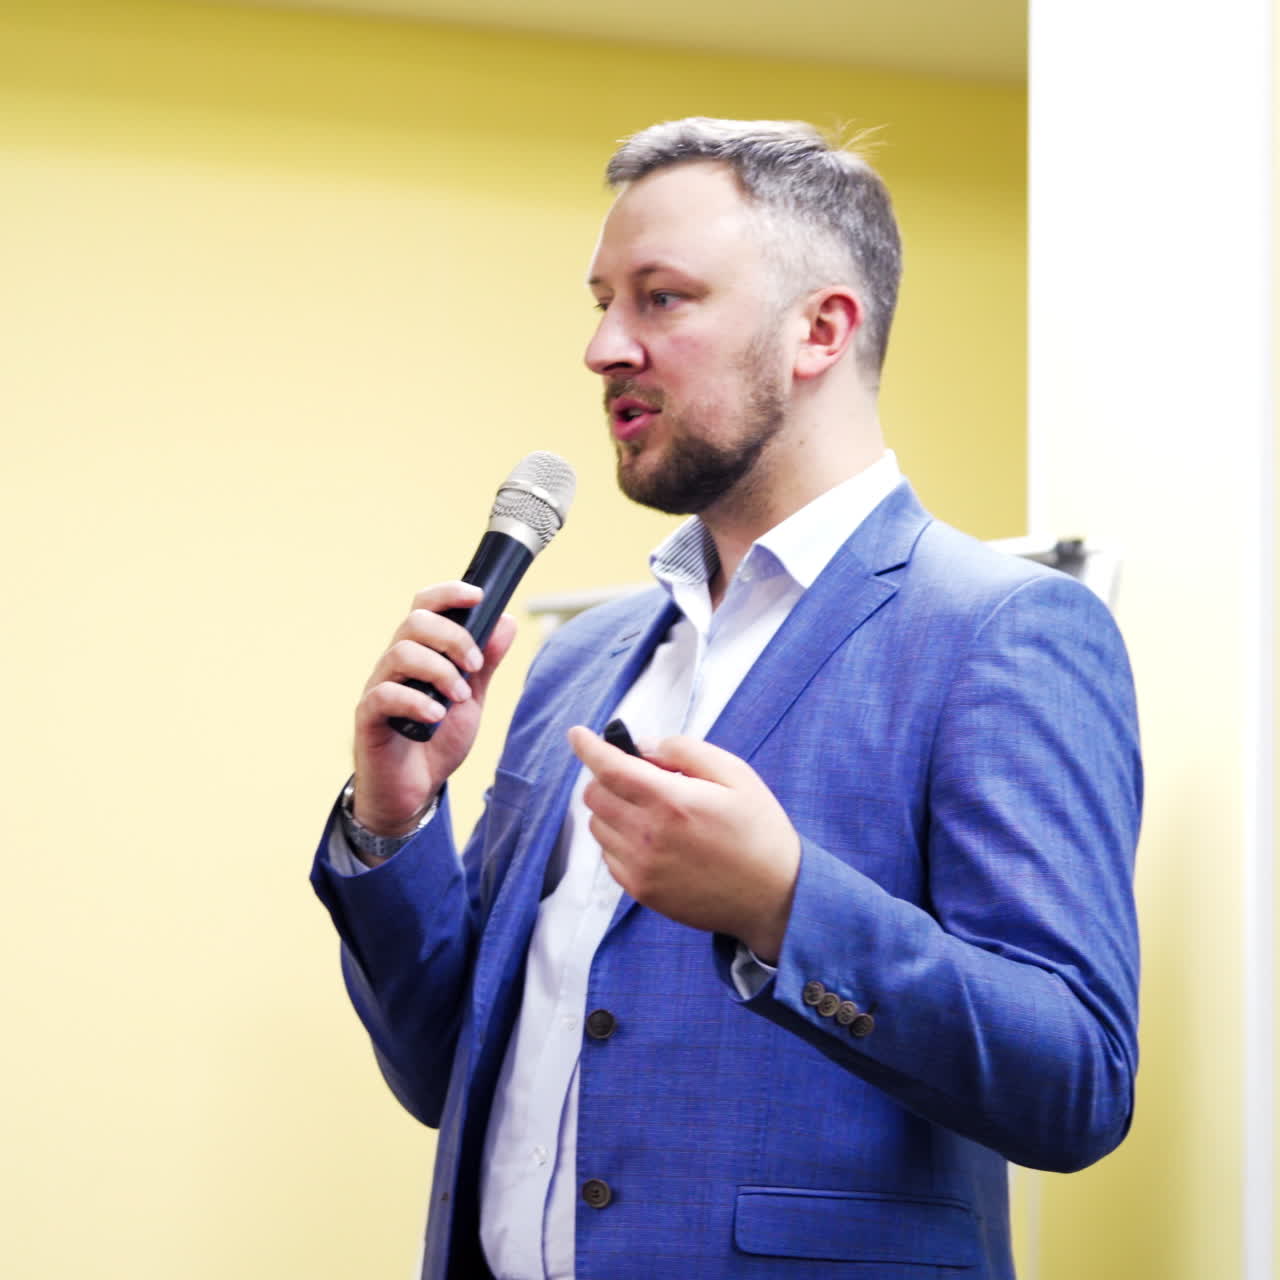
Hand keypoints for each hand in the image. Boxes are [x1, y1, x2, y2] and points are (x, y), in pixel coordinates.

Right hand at [352, 582, 516, 842]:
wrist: (414, 791)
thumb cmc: (437, 740)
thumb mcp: (472, 698)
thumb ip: (486, 662)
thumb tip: (506, 622)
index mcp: (421, 652)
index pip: (425, 606)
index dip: (449, 593)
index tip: (479, 597)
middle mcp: (395, 663)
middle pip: (415, 622)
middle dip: (453, 638)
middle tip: (474, 666)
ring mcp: (379, 687)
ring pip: (401, 653)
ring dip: (440, 670)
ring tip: (459, 697)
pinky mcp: (368, 717)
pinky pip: (385, 695)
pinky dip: (417, 701)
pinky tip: (436, 715)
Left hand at [567, 727, 800, 960]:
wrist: (774, 897)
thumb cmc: (759, 831)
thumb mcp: (735, 774)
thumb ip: (685, 751)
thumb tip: (643, 748)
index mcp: (672, 802)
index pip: (610, 768)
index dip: (588, 747)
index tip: (578, 734)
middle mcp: (648, 836)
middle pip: (595, 795)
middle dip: (609, 778)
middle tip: (643, 778)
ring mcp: (641, 868)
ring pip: (598, 825)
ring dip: (614, 809)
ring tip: (654, 812)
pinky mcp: (641, 891)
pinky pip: (609, 856)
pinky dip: (620, 840)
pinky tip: (654, 840)